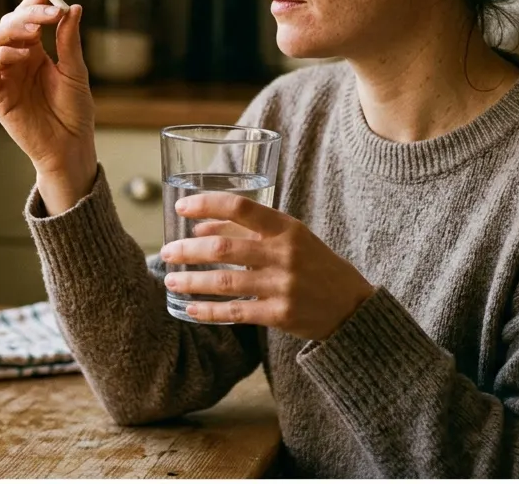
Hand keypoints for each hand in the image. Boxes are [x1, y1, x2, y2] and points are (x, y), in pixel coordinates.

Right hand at [0, 0, 96, 212]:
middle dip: (25, 14)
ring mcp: (4, 78)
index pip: (25, 19)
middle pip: (5, 25)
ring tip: (33, 31)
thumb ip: (69, 41)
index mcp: (34, 52)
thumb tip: (72, 8)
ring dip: (7, 30)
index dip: (33, 2)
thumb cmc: (75, 112)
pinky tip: (22, 54)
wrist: (71, 146)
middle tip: (48, 13)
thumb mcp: (76, 72)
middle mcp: (15, 61)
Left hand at [160, 191, 375, 341]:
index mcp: (287, 228)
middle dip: (188, 250)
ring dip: (191, 280)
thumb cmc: (315, 265)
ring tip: (170, 278)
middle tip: (166, 252)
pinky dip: (208, 311)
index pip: (241, 207)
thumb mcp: (290, 238)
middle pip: (224, 249)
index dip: (207, 204)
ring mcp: (283, 286)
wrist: (352, 307)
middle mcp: (285, 254)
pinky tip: (189, 308)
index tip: (181, 207)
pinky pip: (235, 312)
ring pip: (225, 282)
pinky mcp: (280, 315)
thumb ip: (247, 231)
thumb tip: (199, 228)